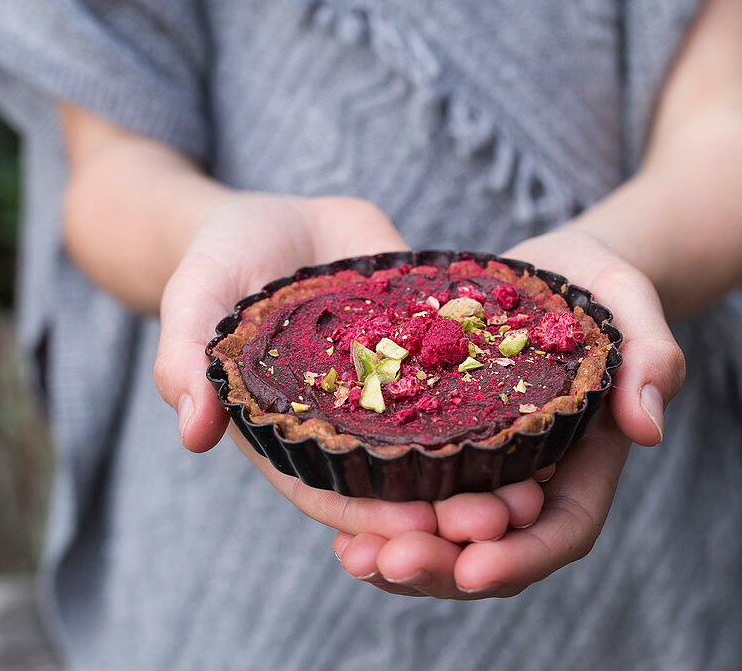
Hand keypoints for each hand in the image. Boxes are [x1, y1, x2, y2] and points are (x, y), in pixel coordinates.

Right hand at [154, 194, 546, 542]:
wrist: (280, 214)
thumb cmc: (223, 258)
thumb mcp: (198, 296)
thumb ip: (187, 355)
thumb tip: (192, 430)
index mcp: (294, 434)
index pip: (334, 492)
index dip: (374, 517)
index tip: (421, 527)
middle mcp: (352, 423)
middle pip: (402, 482)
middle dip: (448, 508)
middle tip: (505, 518)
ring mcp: (396, 389)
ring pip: (448, 443)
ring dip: (490, 470)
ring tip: (541, 483)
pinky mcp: (432, 351)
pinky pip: (472, 381)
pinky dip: (508, 403)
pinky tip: (554, 409)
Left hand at [332, 229, 685, 597]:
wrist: (550, 268)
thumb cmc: (597, 284)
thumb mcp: (630, 303)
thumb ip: (654, 357)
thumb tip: (648, 428)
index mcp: (584, 461)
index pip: (561, 531)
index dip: (521, 557)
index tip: (475, 566)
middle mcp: (532, 479)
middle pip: (493, 549)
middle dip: (443, 566)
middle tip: (389, 561)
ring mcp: (484, 468)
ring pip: (444, 536)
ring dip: (400, 553)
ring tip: (353, 554)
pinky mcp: (443, 445)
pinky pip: (410, 494)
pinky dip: (378, 516)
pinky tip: (341, 523)